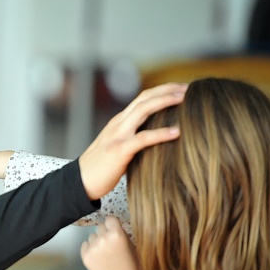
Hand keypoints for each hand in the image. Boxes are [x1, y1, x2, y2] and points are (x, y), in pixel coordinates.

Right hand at [78, 82, 185, 199]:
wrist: (79, 182)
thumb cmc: (101, 168)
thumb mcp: (118, 146)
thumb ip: (133, 138)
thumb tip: (159, 140)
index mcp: (119, 122)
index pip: (143, 98)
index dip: (162, 90)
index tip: (182, 89)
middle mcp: (118, 123)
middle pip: (144, 97)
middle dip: (167, 89)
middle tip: (189, 87)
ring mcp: (117, 135)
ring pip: (142, 110)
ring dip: (165, 101)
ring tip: (185, 99)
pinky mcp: (118, 151)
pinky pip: (142, 138)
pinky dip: (161, 133)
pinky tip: (176, 132)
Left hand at [80, 216, 137, 269]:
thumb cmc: (129, 267)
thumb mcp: (132, 247)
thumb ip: (123, 235)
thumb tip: (116, 227)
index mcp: (117, 234)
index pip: (110, 219)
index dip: (113, 224)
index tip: (114, 228)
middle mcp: (103, 238)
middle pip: (101, 226)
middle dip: (105, 232)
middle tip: (110, 243)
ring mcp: (92, 246)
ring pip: (92, 235)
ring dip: (97, 240)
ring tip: (104, 252)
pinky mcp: (85, 255)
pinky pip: (85, 244)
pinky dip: (90, 248)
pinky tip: (98, 256)